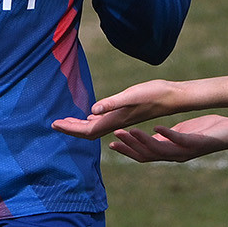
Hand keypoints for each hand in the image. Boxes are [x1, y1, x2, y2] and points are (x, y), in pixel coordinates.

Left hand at [51, 78, 184, 139]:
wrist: (172, 97)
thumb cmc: (153, 95)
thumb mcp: (130, 96)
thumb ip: (111, 103)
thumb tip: (91, 111)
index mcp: (114, 120)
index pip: (86, 130)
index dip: (70, 128)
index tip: (54, 124)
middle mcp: (116, 122)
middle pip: (88, 131)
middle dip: (71, 128)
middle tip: (55, 124)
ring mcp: (121, 119)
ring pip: (95, 127)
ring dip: (79, 125)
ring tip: (67, 121)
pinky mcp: (126, 113)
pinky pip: (104, 121)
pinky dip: (92, 120)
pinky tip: (90, 116)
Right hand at [107, 115, 227, 162]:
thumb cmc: (206, 132)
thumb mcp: (181, 134)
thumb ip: (166, 138)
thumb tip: (150, 136)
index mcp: (170, 153)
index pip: (144, 155)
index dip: (127, 151)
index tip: (111, 144)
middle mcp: (176, 155)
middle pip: (147, 155)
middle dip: (129, 146)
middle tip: (115, 136)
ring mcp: (186, 151)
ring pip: (159, 150)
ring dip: (142, 140)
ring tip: (129, 131)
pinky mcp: (196, 143)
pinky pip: (178, 141)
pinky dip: (166, 134)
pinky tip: (156, 126)